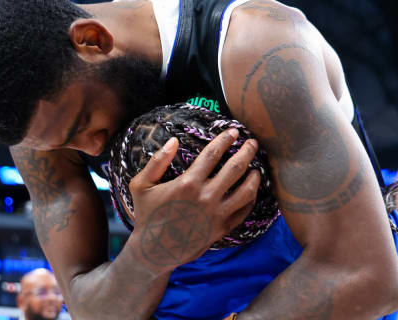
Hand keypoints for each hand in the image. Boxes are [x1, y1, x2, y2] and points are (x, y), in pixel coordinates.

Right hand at [129, 129, 260, 271]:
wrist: (154, 250)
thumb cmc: (146, 215)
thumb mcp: (141, 186)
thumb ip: (156, 161)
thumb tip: (173, 140)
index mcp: (187, 183)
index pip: (213, 154)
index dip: (225, 140)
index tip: (233, 131)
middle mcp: (206, 197)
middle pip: (235, 168)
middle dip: (247, 152)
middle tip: (252, 143)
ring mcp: (216, 214)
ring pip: (246, 191)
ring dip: (254, 176)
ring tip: (256, 168)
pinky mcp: (222, 229)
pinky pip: (243, 211)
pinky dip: (251, 199)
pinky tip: (251, 191)